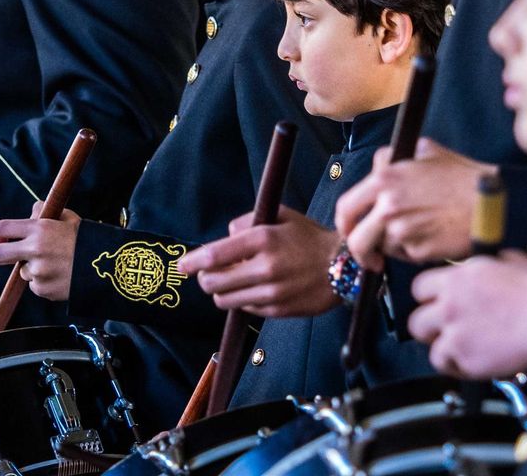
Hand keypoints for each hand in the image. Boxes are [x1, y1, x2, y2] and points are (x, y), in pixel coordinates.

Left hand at [0, 204, 80, 300]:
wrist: (107, 268)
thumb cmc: (87, 240)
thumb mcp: (69, 218)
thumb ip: (46, 212)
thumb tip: (32, 212)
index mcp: (40, 229)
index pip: (3, 229)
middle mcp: (35, 251)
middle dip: (1, 254)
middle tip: (11, 254)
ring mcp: (37, 272)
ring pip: (23, 271)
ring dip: (34, 268)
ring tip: (56, 264)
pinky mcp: (42, 289)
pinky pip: (36, 285)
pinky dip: (44, 281)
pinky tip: (61, 275)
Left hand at [177, 206, 339, 317]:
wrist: (343, 266)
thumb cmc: (310, 238)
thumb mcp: (282, 216)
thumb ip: (249, 222)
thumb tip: (226, 236)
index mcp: (263, 238)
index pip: (215, 255)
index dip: (193, 262)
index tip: (182, 265)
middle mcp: (265, 267)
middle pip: (214, 282)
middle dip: (205, 279)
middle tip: (208, 275)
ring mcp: (272, 291)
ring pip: (226, 300)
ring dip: (220, 292)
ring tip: (228, 283)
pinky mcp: (278, 309)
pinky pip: (246, 309)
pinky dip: (242, 301)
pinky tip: (252, 290)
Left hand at [335, 138, 494, 267]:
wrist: (492, 202)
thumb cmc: (463, 176)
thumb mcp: (427, 151)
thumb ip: (396, 158)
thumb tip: (381, 165)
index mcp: (385, 178)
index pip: (345, 206)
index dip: (345, 223)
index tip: (351, 229)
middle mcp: (388, 205)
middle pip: (356, 239)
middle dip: (359, 251)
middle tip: (369, 256)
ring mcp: (403, 230)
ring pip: (384, 249)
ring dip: (394, 248)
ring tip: (418, 235)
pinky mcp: (418, 251)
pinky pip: (407, 257)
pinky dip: (415, 252)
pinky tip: (433, 238)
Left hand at [407, 251, 526, 378]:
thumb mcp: (511, 262)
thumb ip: (491, 264)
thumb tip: (493, 264)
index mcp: (458, 277)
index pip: (420, 288)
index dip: (428, 299)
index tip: (438, 305)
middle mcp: (450, 303)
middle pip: (416, 320)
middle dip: (430, 327)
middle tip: (446, 331)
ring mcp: (455, 331)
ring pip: (429, 346)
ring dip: (442, 350)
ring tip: (461, 350)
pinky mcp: (465, 357)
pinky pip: (447, 366)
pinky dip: (457, 367)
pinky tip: (472, 362)